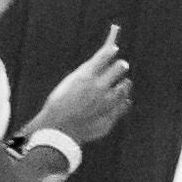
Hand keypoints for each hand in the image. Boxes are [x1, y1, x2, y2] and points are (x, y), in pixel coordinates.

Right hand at [33, 35, 135, 150]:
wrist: (56, 131)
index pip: (106, 55)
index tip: (113, 50)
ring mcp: (107, 102)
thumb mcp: (68, 84)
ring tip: (118, 86)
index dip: (111, 51)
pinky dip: (122, 102)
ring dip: (123, 84)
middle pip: (121, 67)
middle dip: (120, 66)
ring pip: (125, 85)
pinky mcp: (112, 115)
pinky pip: (125, 104)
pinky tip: (116, 102)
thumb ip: (87, 73)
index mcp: (85, 76)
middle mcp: (99, 87)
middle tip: (120, 66)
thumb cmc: (59, 105)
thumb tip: (103, 60)